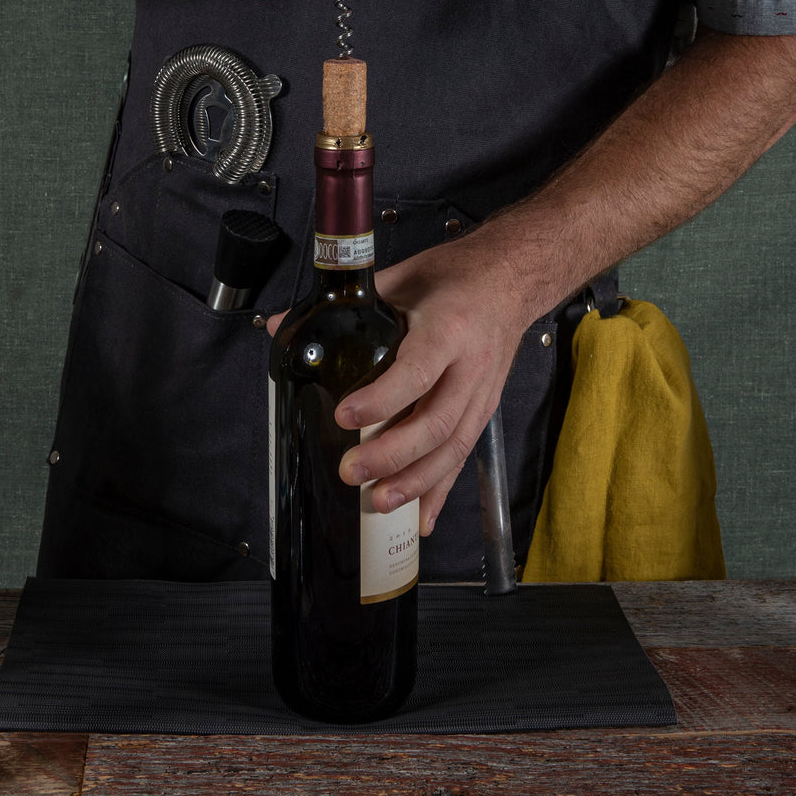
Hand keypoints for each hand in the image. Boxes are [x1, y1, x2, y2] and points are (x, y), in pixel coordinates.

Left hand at [266, 238, 532, 534]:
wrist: (512, 279)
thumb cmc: (457, 276)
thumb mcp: (402, 277)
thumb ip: (347, 302)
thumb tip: (283, 324)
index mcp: (448, 328)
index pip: (416, 372)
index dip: (381, 400)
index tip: (345, 415)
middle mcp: (470, 366)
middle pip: (436, 423)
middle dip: (392, 455)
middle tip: (351, 471)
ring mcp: (482, 393)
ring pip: (452, 448)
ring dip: (415, 481)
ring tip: (377, 502)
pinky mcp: (485, 409)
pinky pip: (463, 456)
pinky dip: (441, 490)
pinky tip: (420, 518)